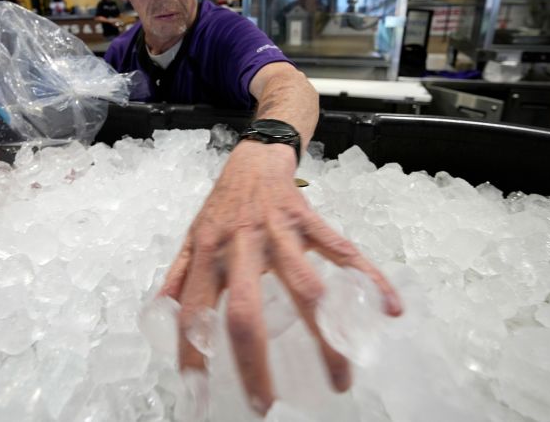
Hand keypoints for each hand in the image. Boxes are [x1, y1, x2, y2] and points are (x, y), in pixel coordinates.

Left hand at [159, 140, 401, 414]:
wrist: (257, 153)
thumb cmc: (224, 202)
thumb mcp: (193, 235)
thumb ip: (177, 275)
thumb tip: (158, 313)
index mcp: (208, 252)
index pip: (194, 309)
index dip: (194, 350)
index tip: (198, 392)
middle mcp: (241, 244)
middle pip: (246, 310)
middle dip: (255, 361)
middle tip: (266, 403)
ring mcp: (278, 231)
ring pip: (305, 289)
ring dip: (325, 337)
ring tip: (339, 378)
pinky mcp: (310, 220)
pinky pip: (343, 252)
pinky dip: (369, 280)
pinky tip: (390, 309)